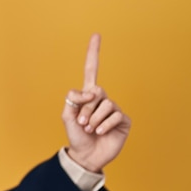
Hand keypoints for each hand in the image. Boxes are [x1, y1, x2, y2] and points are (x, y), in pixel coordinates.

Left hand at [62, 34, 130, 172]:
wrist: (86, 155)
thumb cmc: (75, 135)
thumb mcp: (67, 115)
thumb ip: (73, 98)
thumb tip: (92, 91)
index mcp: (87, 94)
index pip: (91, 69)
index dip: (93, 52)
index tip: (96, 35)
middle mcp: (102, 98)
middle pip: (95, 91)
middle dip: (85, 109)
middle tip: (81, 124)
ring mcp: (114, 109)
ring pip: (105, 104)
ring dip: (93, 119)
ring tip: (90, 129)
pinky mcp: (123, 120)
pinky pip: (114, 115)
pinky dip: (104, 125)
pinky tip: (100, 132)